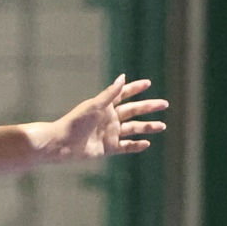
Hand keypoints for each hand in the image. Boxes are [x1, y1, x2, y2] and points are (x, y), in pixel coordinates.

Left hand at [35, 75, 167, 163]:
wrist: (62, 144)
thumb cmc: (75, 122)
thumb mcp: (94, 105)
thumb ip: (110, 93)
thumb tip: (123, 77)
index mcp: (105, 106)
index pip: (123, 94)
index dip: (135, 88)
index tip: (148, 83)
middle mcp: (110, 118)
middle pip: (133, 111)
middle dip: (149, 107)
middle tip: (164, 104)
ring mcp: (110, 134)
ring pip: (134, 129)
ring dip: (148, 127)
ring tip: (162, 126)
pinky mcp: (109, 148)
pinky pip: (126, 146)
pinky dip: (136, 145)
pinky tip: (147, 143)